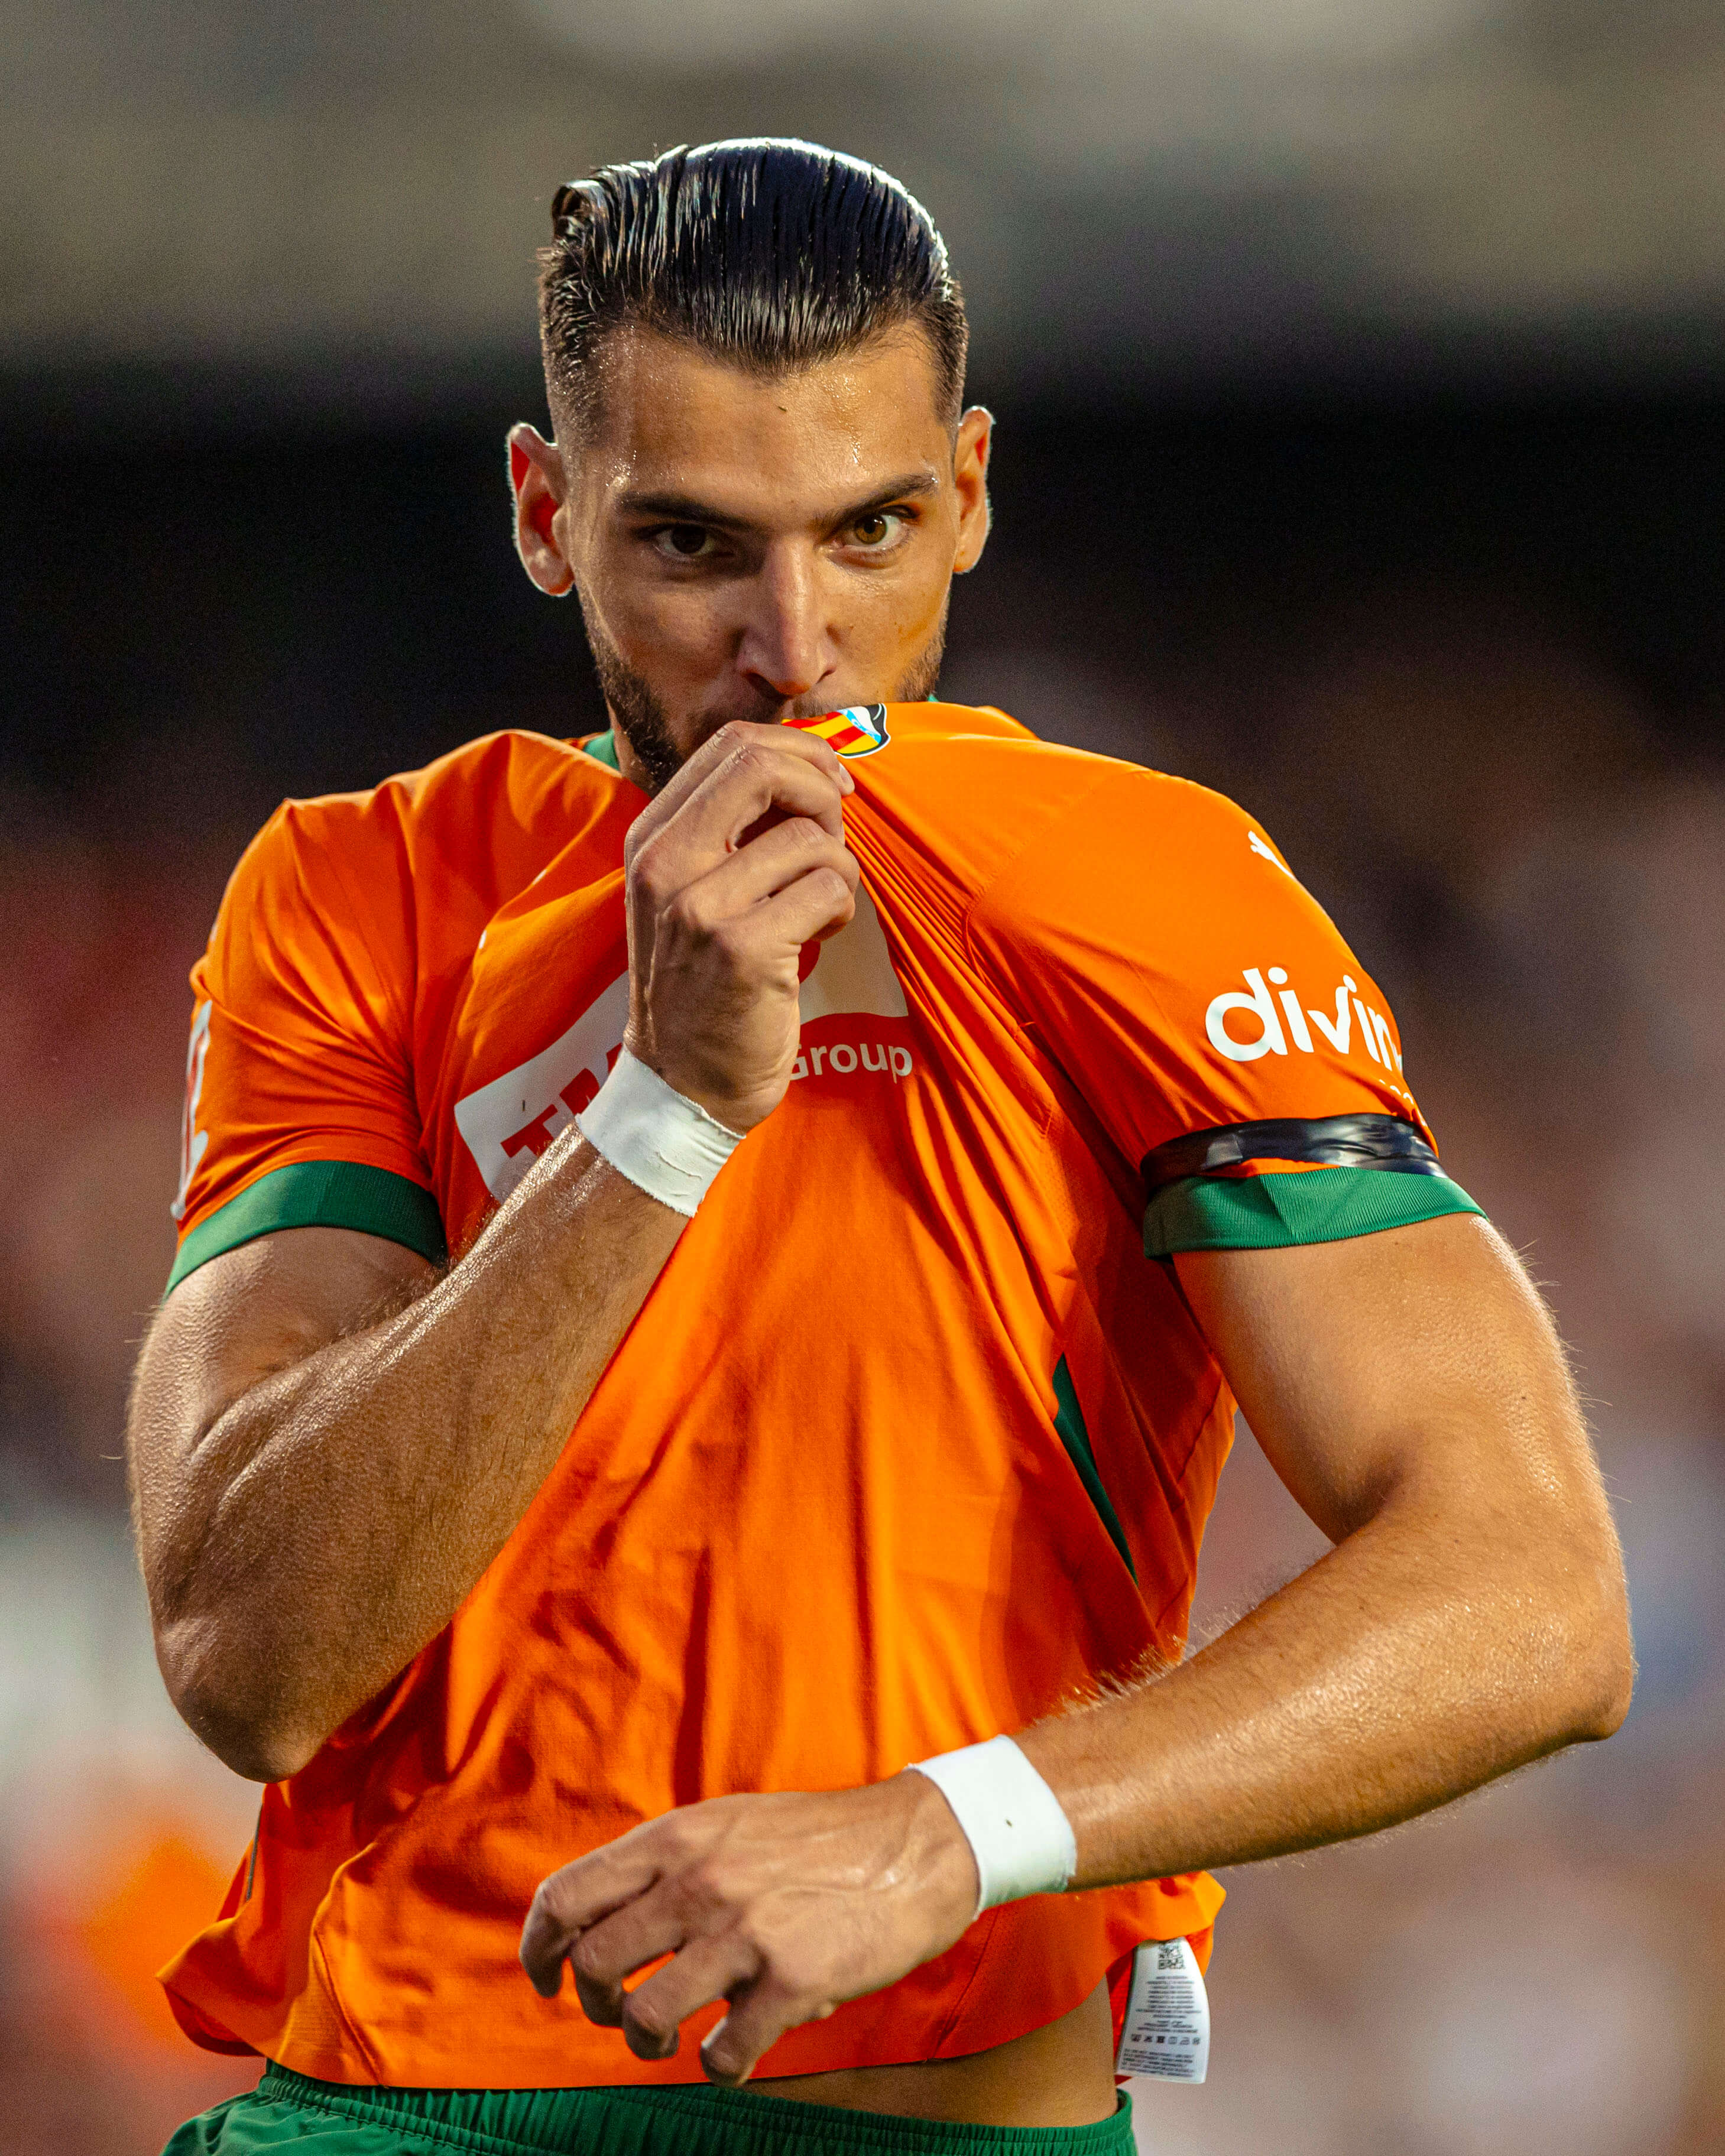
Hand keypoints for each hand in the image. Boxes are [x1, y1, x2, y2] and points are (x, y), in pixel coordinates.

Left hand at [519, 1773, 979, 2084]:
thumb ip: (668, 1865)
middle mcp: (699, 1880)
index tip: (547, 1979)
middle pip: (595, 1964)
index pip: (567, 1895)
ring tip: (672, 2040)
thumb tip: (604, 1922)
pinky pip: (723, 2055)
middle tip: (621, 2013)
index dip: (540, 1947)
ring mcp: (743, 1931)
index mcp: (677, 1837)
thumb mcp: (729, 1826)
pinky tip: (739, 2049)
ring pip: (645, 2017)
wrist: (917, 1846)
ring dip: (646, 2044)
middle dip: (596, 2004)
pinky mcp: (790, 1981)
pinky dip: (721, 2066)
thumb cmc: (820, 1842)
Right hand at [623, 722, 860, 1131]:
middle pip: (763, 766)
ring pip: (811, 838)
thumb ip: (731, 830)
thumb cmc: (704, 984)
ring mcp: (699, 906)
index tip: (829, 785)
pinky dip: (839, 911)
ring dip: (839, 870)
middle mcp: (664, 863)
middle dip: (821, 791)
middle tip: (833, 835)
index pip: (731, 746)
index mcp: (651, 838)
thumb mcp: (691, 891)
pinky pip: (829, 889)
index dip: (798, 751)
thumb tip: (810, 767)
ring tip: (814, 911)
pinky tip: (814, 940)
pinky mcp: (742, 948)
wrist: (683, 1083)